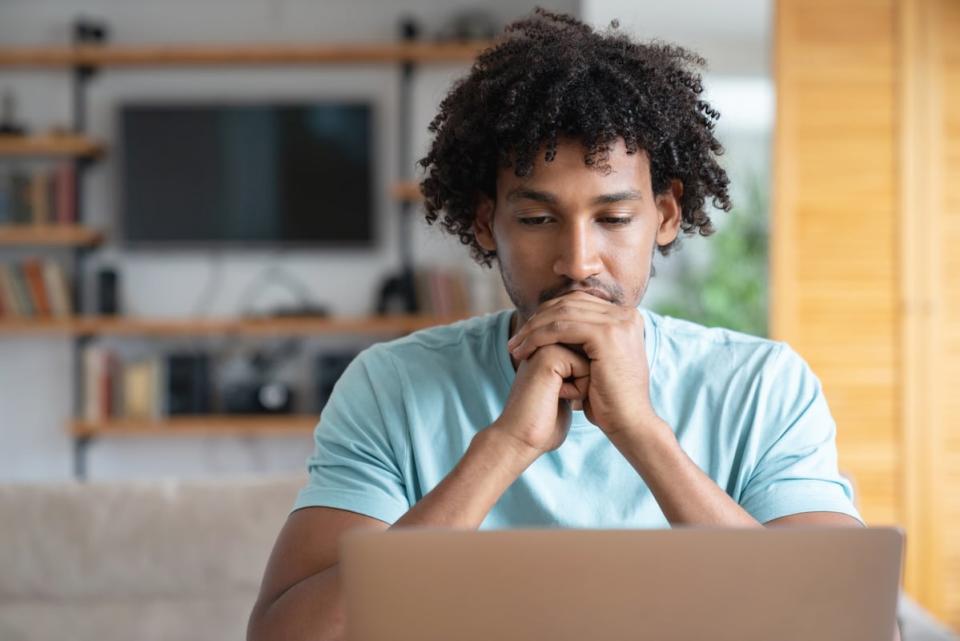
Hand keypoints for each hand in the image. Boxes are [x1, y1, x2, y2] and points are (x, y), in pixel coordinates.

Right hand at [488, 343, 590, 454]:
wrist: (519, 439)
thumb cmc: (542, 426)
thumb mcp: (564, 396)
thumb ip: (575, 378)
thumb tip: (598, 372)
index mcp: (546, 353)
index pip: (588, 358)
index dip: (584, 384)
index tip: (557, 399)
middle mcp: (544, 345)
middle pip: (590, 357)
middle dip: (584, 382)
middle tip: (556, 399)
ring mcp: (544, 347)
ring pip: (589, 360)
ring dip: (582, 386)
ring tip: (556, 397)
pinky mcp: (548, 355)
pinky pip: (585, 367)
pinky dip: (578, 389)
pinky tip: (556, 397)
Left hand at [506, 290, 656, 435]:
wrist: (630, 424)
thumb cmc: (610, 401)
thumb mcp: (598, 363)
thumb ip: (585, 341)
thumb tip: (559, 329)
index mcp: (626, 317)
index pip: (578, 303)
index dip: (548, 315)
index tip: (526, 334)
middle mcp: (626, 314)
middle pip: (569, 303)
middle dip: (537, 320)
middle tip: (515, 340)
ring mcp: (619, 322)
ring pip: (562, 314)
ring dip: (532, 329)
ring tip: (514, 348)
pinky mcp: (607, 334)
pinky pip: (561, 328)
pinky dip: (538, 337)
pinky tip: (524, 351)